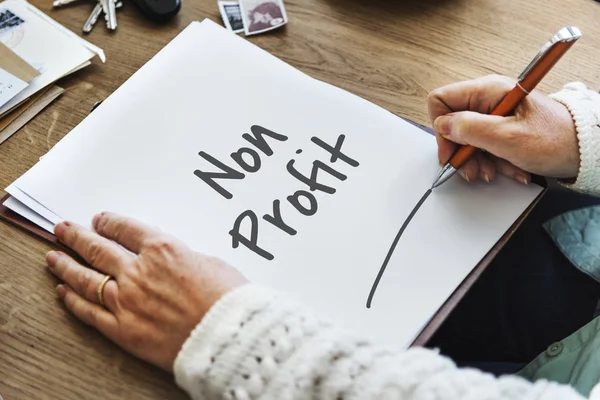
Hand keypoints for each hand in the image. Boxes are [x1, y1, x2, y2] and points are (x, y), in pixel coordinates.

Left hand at [46, 212, 246, 371]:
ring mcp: (126, 300)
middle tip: (63, 230)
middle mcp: (138, 271)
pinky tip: (63, 292)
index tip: (100, 220)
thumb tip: (170, 260)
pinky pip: (90, 312)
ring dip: (66, 265)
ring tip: (53, 257)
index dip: (109, 222)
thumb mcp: (209, 263)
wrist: (228, 335)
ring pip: (86, 278)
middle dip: (77, 237)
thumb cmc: (228, 299)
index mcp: (162, 249)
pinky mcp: (123, 329)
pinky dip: (73, 301)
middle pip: (98, 248)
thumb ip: (182, 258)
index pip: (126, 229)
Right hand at [428, 74, 579, 183]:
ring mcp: (495, 113)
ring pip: (468, 139)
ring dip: (479, 160)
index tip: (451, 152)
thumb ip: (470, 129)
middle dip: (462, 152)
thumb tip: (443, 126)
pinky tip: (508, 169)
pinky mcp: (503, 127)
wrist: (585, 150)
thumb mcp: (507, 137)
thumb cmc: (555, 139)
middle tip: (473, 169)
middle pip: (454, 124)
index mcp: (487, 91)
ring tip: (495, 172)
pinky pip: (485, 145)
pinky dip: (493, 161)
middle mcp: (488, 99)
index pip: (441, 100)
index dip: (441, 128)